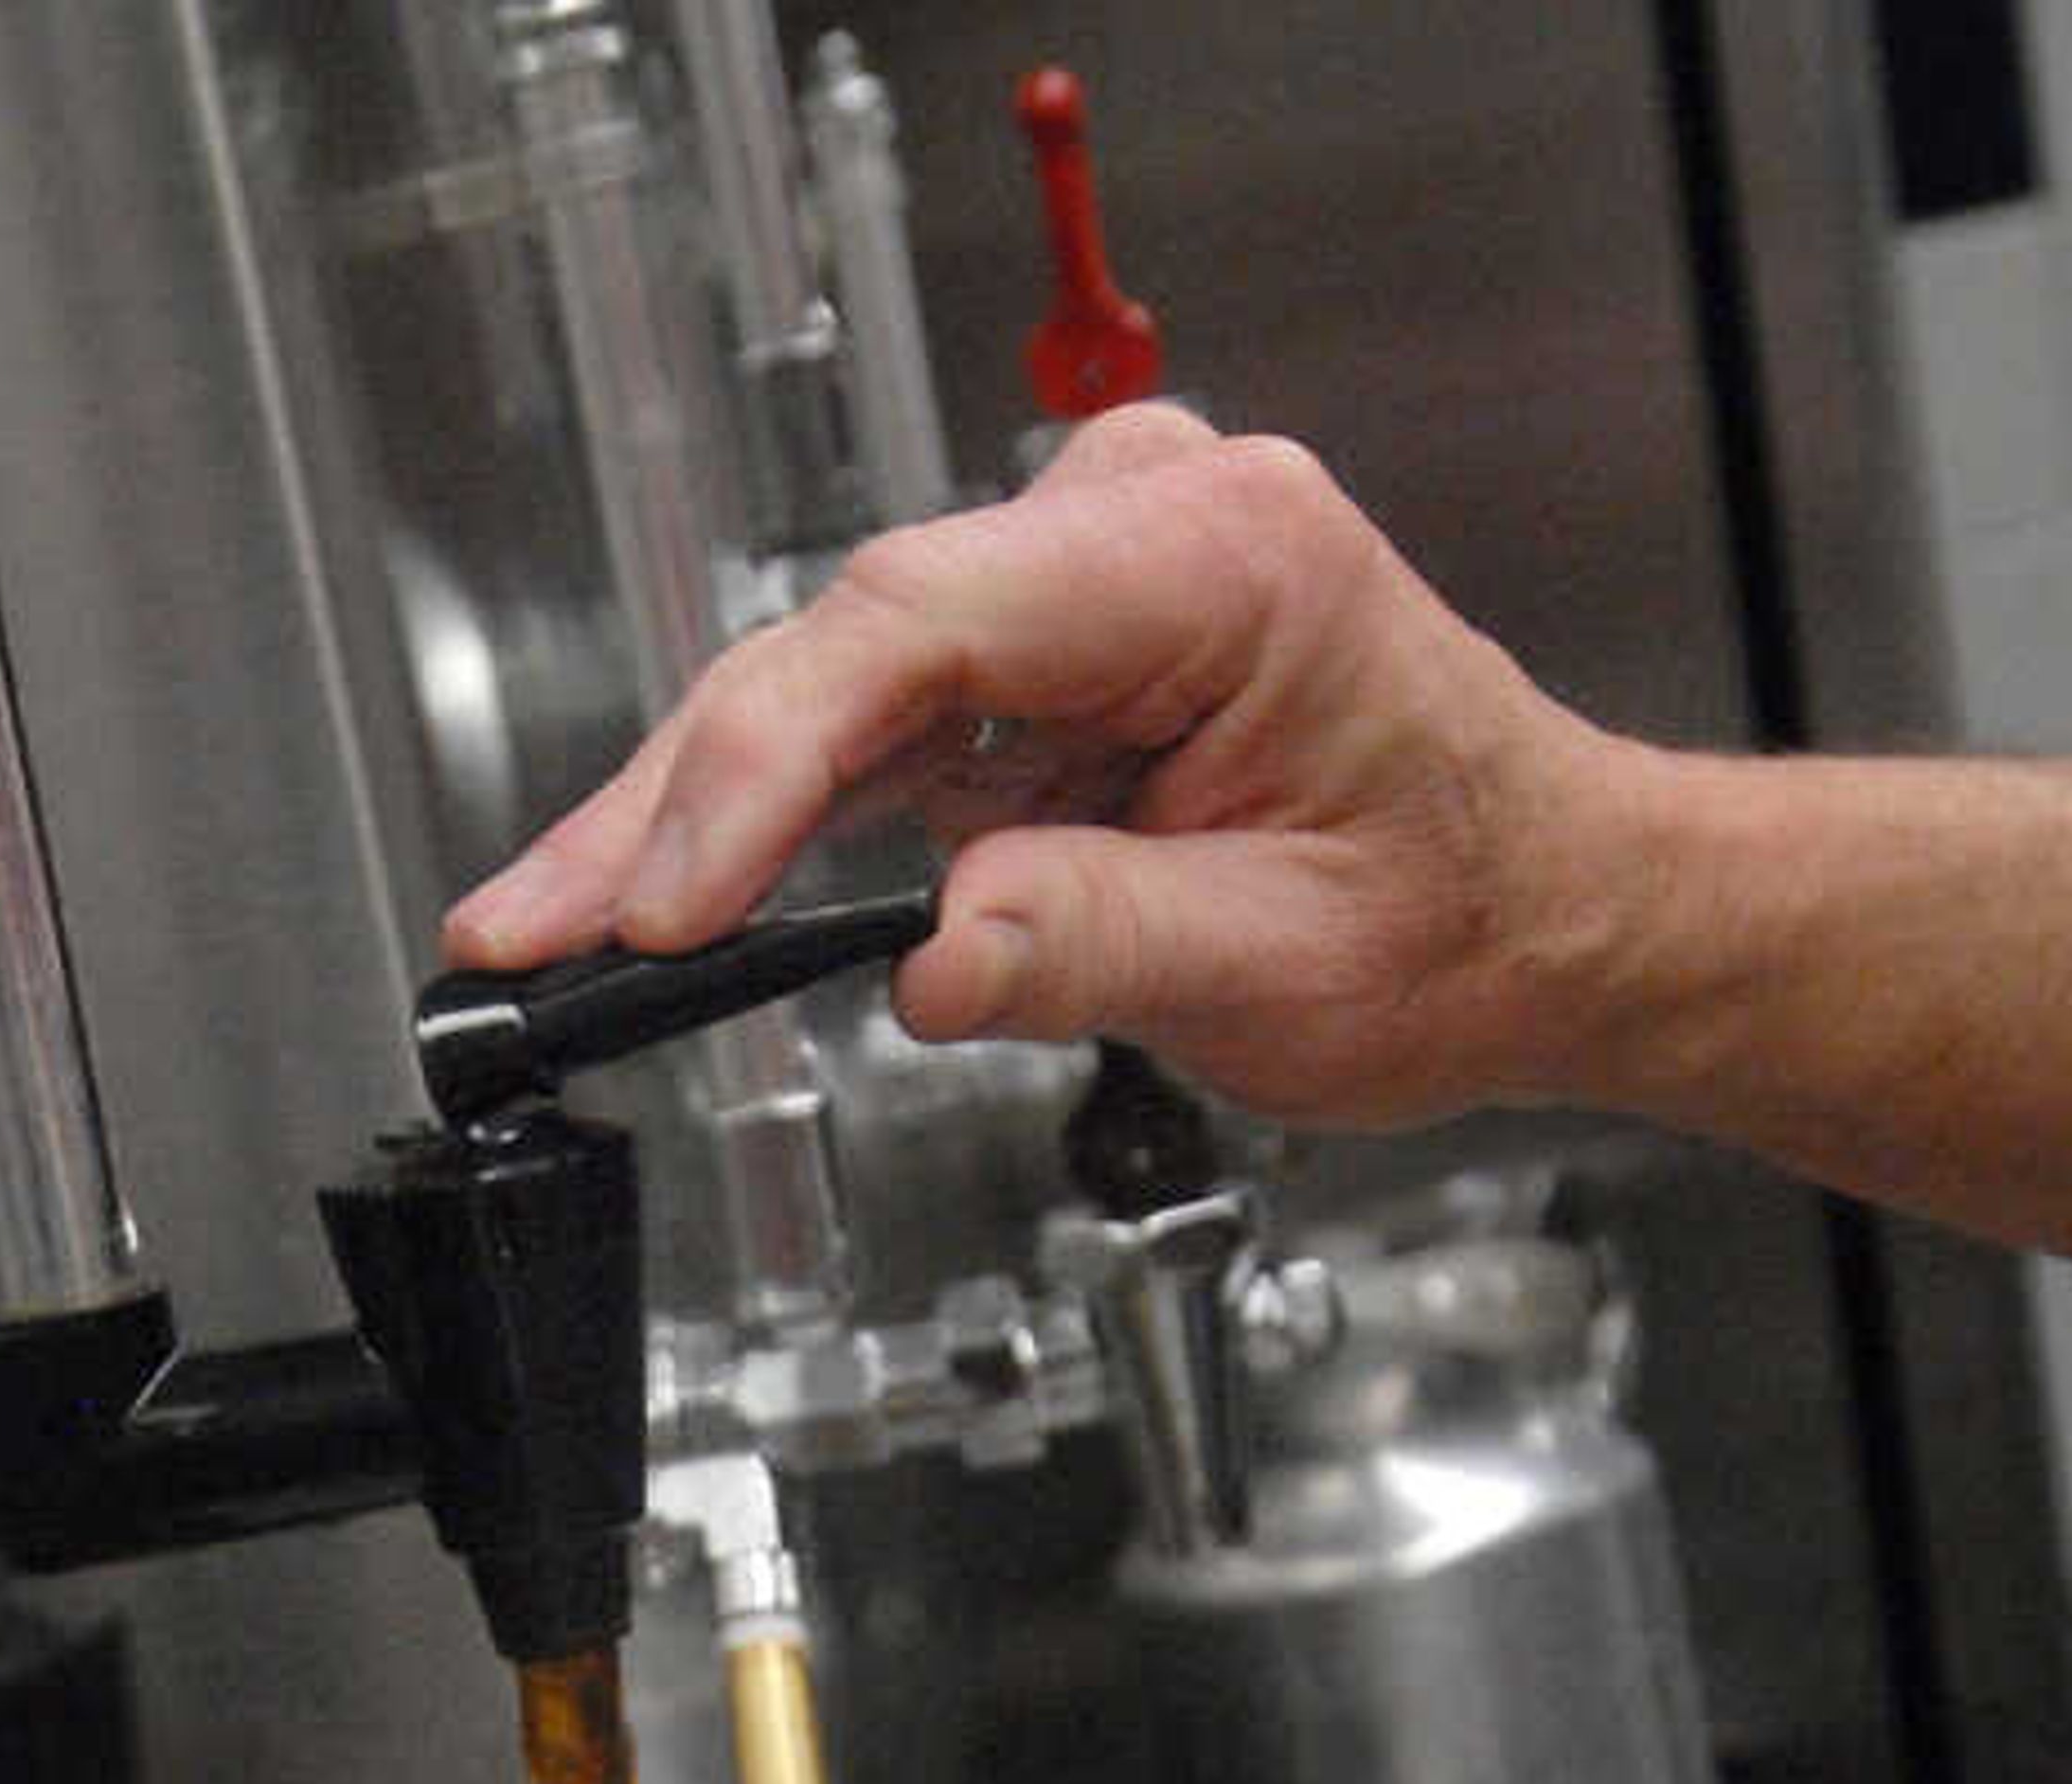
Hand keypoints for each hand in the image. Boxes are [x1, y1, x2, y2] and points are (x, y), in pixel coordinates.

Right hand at [443, 406, 1635, 1133]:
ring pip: (826, 688)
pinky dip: (761, 826)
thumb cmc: (1458, 909)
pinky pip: (864, 733)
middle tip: (534, 925)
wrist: (1538, 907)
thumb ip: (1097, 944)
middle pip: (844, 647)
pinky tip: (654, 897)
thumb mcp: (1289, 967)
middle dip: (679, 800)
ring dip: (686, 819)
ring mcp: (1071, 586)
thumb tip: (933, 962)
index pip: (927, 625)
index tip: (678, 895)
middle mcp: (1131, 528)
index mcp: (1216, 557)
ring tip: (550, 929)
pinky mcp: (1030, 663)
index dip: (773, 763)